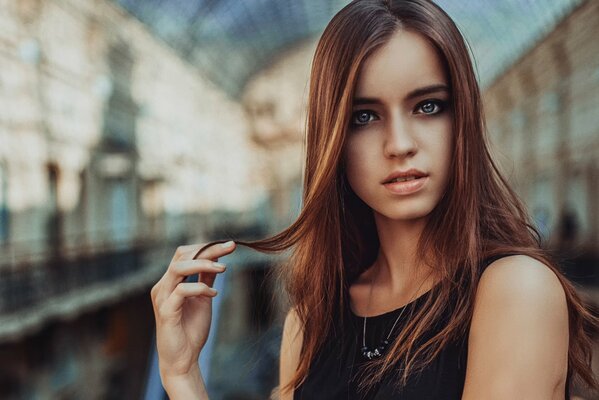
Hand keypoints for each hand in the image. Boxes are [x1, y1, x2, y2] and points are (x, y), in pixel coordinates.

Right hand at [150, 240, 235, 379]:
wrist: (183, 359)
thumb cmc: (191, 329)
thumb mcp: (203, 298)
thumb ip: (206, 279)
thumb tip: (217, 259)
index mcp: (170, 281)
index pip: (184, 254)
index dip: (206, 247)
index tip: (230, 245)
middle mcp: (162, 286)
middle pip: (182, 256)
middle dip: (208, 249)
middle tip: (230, 249)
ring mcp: (162, 298)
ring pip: (178, 268)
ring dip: (203, 264)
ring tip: (223, 269)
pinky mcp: (166, 312)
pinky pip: (181, 290)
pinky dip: (200, 288)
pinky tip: (214, 294)